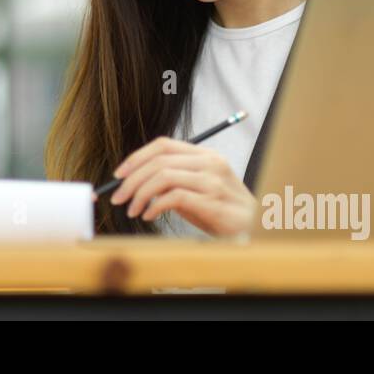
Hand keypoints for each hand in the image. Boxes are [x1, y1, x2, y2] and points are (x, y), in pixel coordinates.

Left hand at [106, 136, 256, 236]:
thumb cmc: (223, 210)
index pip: (163, 145)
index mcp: (205, 154)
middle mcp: (209, 162)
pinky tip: (150, 216)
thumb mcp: (198, 189)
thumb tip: (137, 182)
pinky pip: (174, 197)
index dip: (136, 157)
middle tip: (118, 198)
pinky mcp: (213, 201)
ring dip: (140, 194)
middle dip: (132, 179)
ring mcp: (213, 181)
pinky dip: (155, 206)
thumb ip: (174, 180)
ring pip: (163, 176)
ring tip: (133, 210)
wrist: (255, 228)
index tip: (119, 175)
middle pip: (159, 160)